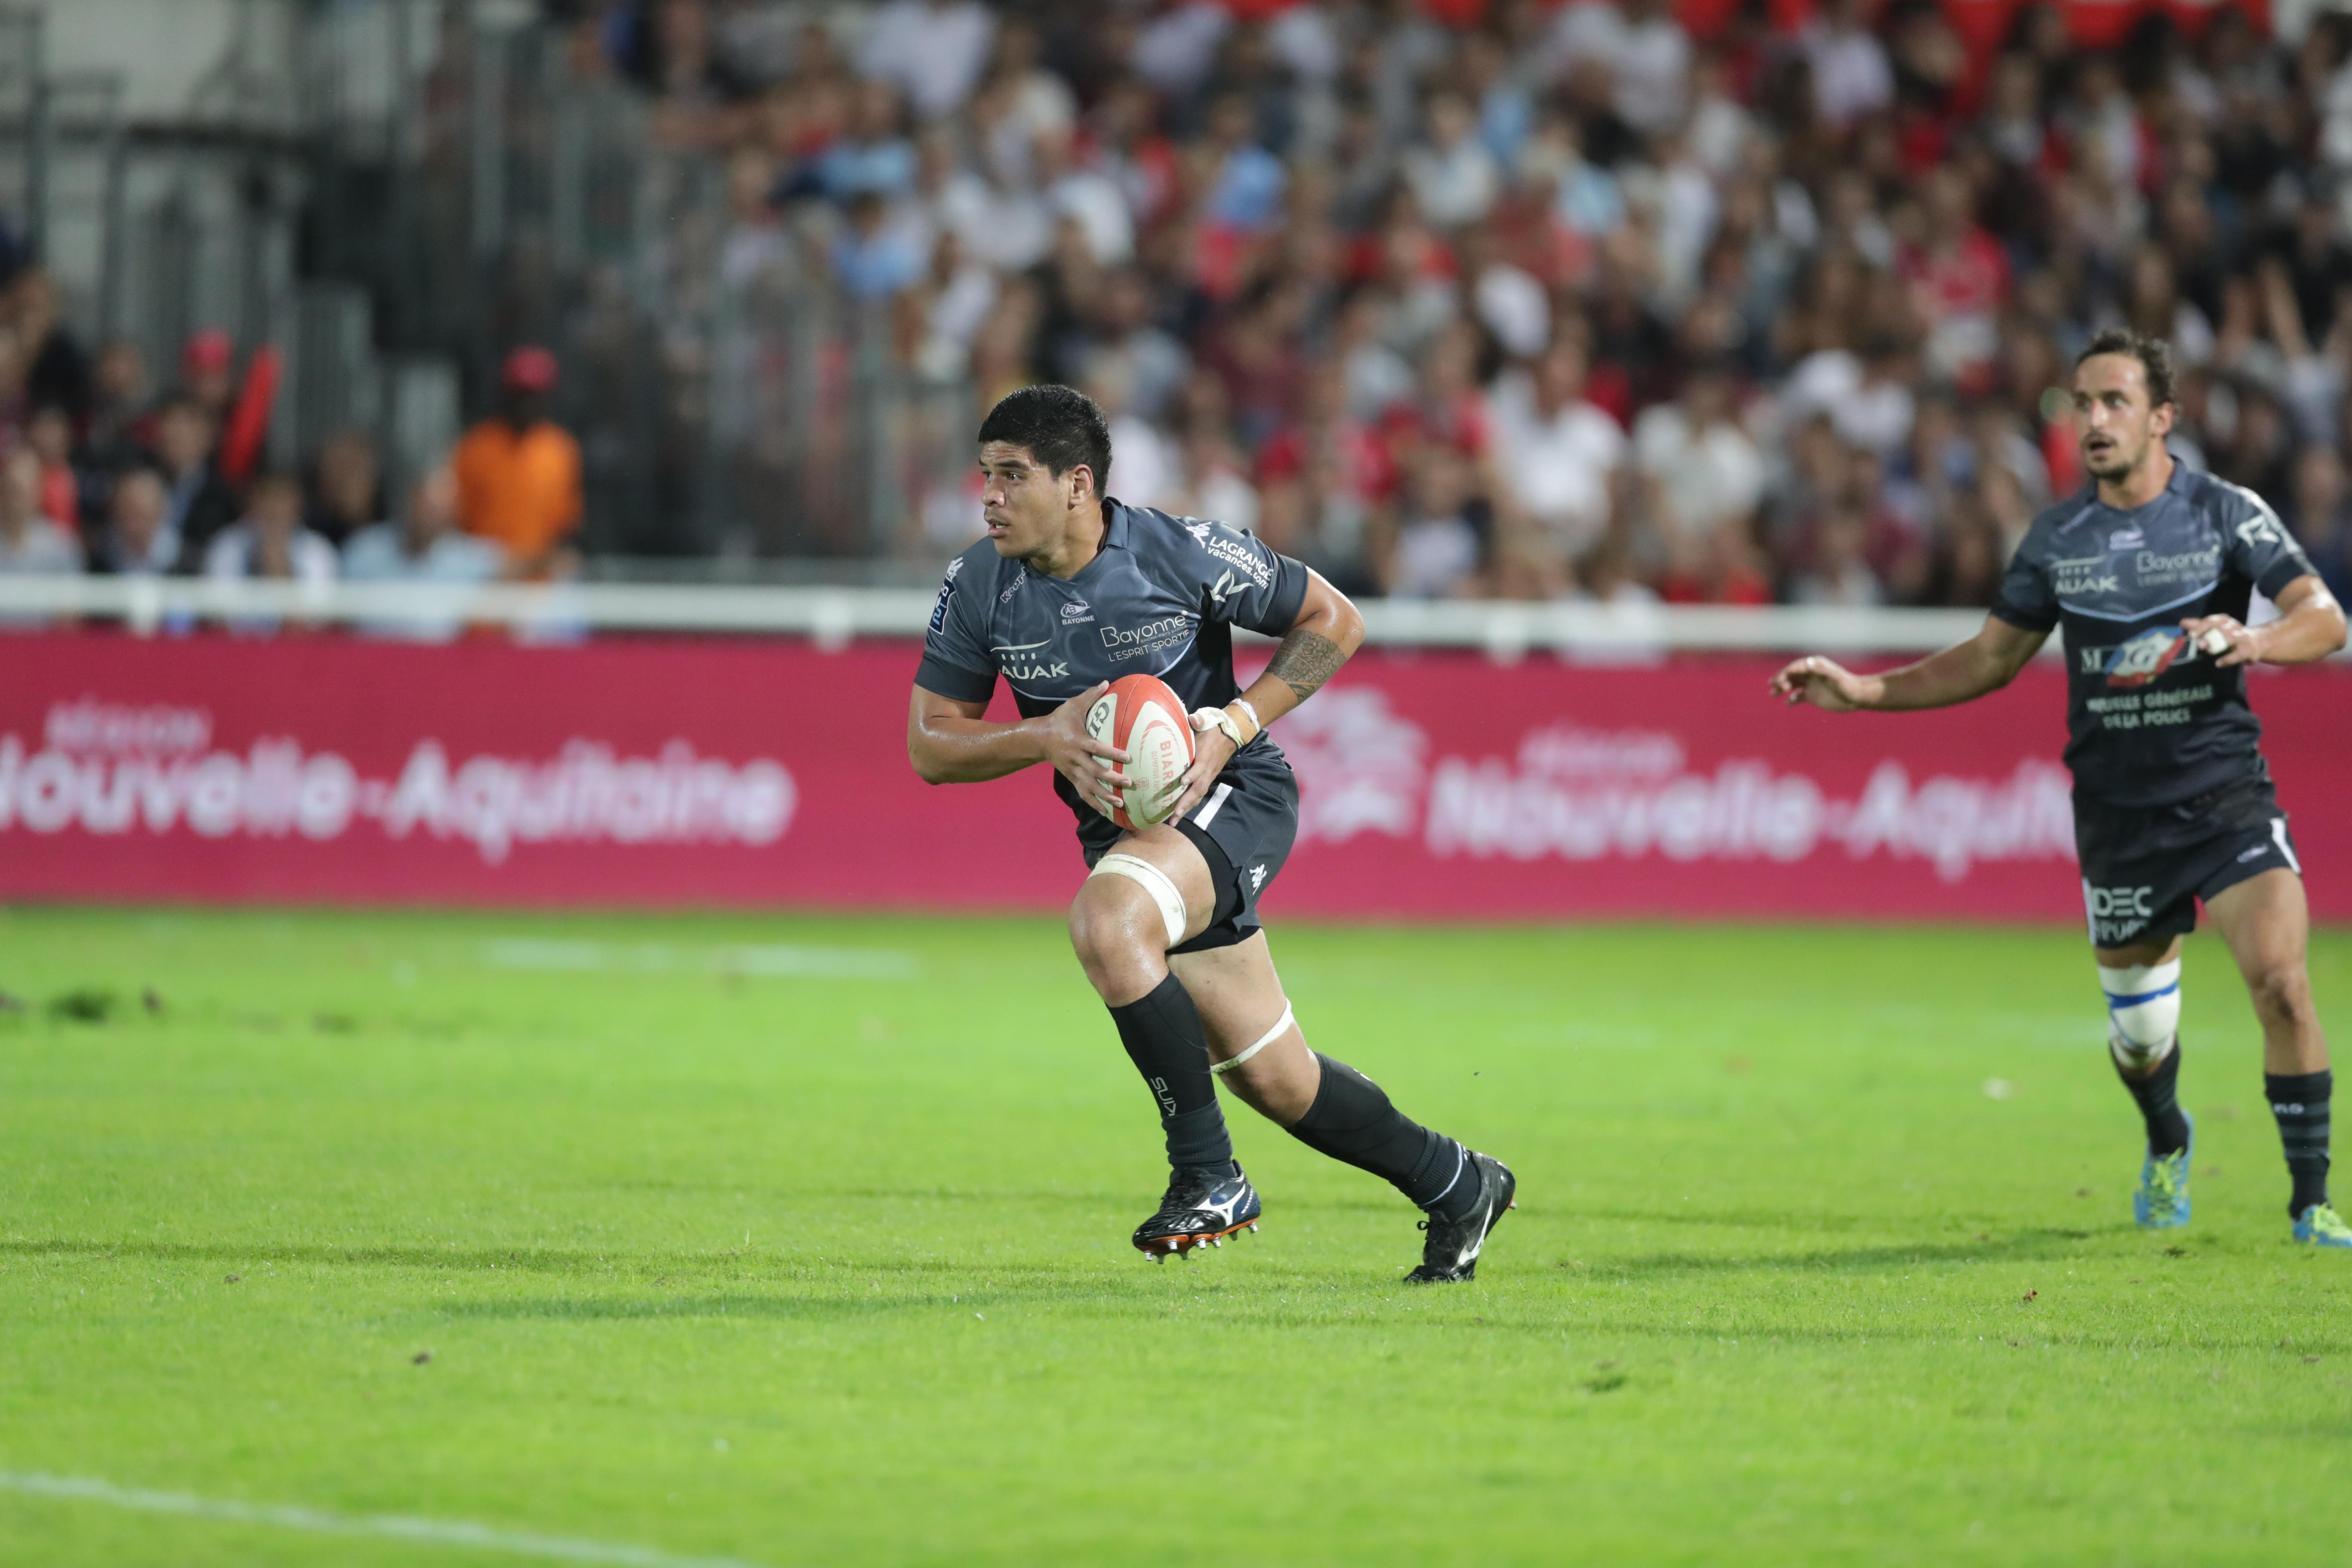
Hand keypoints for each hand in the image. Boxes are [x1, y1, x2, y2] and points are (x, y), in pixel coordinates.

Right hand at [1039, 682, 1128, 816]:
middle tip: (1128, 783)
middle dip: (1111, 778)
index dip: (1111, 753)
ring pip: (1089, 786)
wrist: (1038, 738)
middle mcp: (1075, 759)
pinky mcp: (1071, 778)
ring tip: (1120, 803)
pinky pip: (1083, 793)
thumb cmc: (1059, 720)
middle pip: (1094, 771)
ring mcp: (1072, 771)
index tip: (1127, 757)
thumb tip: (1107, 682)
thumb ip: (1091, 695)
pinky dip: (1095, 803)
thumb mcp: (1073, 706)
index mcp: (1077, 741)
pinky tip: (1107, 813)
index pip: (1096, 748)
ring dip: (1105, 796)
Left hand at [1167, 709, 1237, 820]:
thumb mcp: (1207, 720)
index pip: (1200, 766)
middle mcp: (1208, 769)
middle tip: (1175, 813)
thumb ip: (1200, 720)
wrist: (1230, 734)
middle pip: (1199, 788)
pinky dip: (1190, 804)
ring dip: (1187, 808)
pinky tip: (1179, 814)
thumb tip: (1194, 718)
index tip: (1182, 782)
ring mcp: (1209, 775)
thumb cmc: (1213, 728)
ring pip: (1199, 794)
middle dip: (1187, 801)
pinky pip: (1199, 794)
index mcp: (1206, 755)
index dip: (1192, 774)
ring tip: (1174, 820)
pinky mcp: (1207, 779)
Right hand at [1768, 654, 1875, 711]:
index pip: (1795, 667)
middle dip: (1780, 679)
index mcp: (1815, 665)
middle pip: (1791, 675)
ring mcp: (1811, 685)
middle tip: (1772, 686)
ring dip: (1782, 688)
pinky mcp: (1812, 696)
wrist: (1857, 696)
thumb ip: (1821, 670)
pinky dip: (1792, 699)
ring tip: (1772, 694)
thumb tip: (1807, 662)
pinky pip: (1798, 696)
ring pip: (1792, 685)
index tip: (1778, 680)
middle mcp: (1811, 674)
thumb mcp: (1835, 677)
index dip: (1785, 673)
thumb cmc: (1848, 685)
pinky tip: (1788, 703)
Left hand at [2181, 613, 2261, 667]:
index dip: (2201, 627)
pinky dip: (2228, 659)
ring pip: (2231, 638)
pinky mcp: (2248, 649)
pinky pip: (2238, 654)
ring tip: (2209, 651)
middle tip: (2200, 645)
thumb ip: (2199, 626)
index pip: (2211, 620)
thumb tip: (2182, 622)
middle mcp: (2233, 626)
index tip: (2190, 635)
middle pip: (2220, 629)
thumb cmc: (2229, 635)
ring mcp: (2242, 637)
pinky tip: (2218, 663)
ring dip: (2219, 644)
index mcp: (2223, 620)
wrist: (2255, 643)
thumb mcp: (2214, 629)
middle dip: (2209, 636)